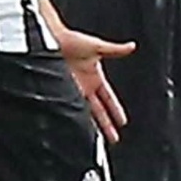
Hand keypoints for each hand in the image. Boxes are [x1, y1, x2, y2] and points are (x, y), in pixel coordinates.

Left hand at [43, 0, 135, 141]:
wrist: (49, 40)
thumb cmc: (71, 40)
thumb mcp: (97, 46)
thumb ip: (115, 50)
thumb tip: (131, 46)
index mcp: (95, 77)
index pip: (108, 99)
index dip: (116, 110)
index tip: (123, 122)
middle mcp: (84, 86)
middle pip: (98, 111)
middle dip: (107, 125)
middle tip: (113, 139)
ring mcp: (71, 90)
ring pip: (83, 113)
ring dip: (90, 126)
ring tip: (96, 140)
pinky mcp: (58, 90)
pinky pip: (67, 109)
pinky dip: (71, 119)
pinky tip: (73, 129)